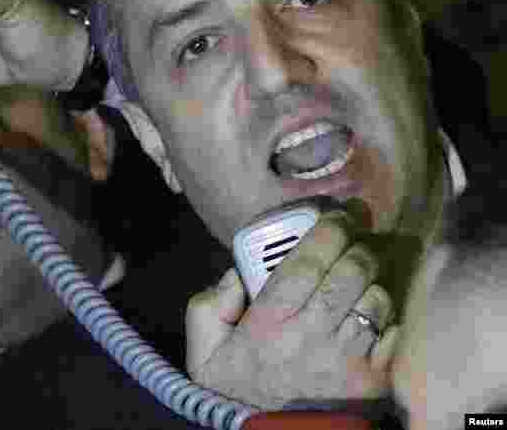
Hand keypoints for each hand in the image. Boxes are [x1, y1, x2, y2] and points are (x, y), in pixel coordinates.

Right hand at [186, 210, 400, 409]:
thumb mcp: (204, 345)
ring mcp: (346, 360)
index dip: (328, 228)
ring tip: (358, 277)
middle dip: (357, 245)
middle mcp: (311, 336)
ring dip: (372, 281)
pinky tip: (368, 312)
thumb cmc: (236, 386)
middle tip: (353, 236)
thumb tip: (237, 271)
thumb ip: (211, 301)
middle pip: (351, 272)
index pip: (308, 260)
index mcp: (269, 321)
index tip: (337, 214)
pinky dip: (386, 315)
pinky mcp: (372, 380)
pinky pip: (394, 331)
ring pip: (376, 298)